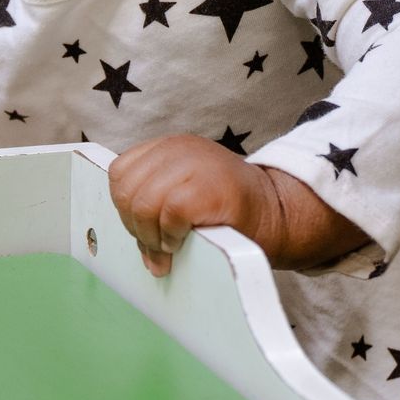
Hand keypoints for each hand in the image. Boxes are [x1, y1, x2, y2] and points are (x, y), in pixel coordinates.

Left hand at [108, 133, 366, 278]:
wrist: (278, 212)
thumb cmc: (230, 211)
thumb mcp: (185, 197)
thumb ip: (156, 210)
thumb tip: (142, 252)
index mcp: (169, 148)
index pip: (120, 173)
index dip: (125, 207)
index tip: (145, 228)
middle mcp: (179, 149)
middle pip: (126, 191)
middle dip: (135, 226)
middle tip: (157, 245)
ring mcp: (195, 165)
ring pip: (143, 203)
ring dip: (152, 235)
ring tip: (171, 246)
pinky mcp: (209, 189)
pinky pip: (170, 214)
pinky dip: (172, 235)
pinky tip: (186, 240)